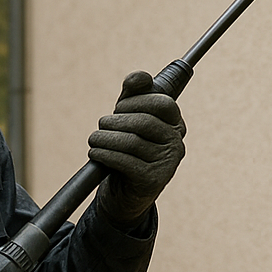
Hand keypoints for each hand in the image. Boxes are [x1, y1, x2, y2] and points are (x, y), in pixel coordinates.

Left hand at [88, 71, 185, 224]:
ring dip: (105, 138)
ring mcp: (167, 164)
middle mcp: (177, 144)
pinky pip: (125, 161)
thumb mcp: (129, 117)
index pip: (163, 103)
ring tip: (94, 139)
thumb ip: (133, 94)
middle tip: (102, 124)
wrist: (125, 193)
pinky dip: (105, 154)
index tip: (119, 108)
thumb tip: (137, 78)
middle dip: (116, 121)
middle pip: (144, 122)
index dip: (137, 101)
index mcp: (175, 125)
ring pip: (132, 142)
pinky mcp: (153, 181)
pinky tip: (95, 153)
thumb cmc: (127, 149)